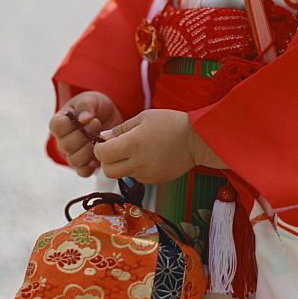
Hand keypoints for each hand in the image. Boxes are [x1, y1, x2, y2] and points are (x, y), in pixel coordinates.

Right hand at [49, 91, 122, 177]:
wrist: (109, 117)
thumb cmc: (96, 106)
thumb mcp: (92, 99)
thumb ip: (86, 105)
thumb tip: (83, 118)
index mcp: (59, 122)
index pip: (57, 128)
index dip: (74, 124)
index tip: (91, 118)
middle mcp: (62, 140)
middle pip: (66, 145)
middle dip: (85, 136)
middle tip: (98, 124)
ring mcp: (72, 154)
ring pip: (74, 160)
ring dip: (90, 150)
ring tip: (100, 138)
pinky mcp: (85, 163)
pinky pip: (83, 172)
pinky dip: (91, 167)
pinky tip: (100, 155)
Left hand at [94, 109, 225, 184]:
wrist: (197, 140)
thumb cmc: (171, 123)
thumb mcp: (144, 117)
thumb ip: (121, 128)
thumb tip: (103, 137)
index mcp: (133, 144)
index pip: (102, 154)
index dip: (100, 148)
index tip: (106, 142)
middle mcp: (138, 163)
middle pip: (108, 171)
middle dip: (107, 161)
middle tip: (116, 150)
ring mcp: (147, 174)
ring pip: (122, 175)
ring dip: (122, 165)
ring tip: (137, 151)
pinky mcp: (155, 181)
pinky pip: (137, 178)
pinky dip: (137, 169)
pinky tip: (149, 157)